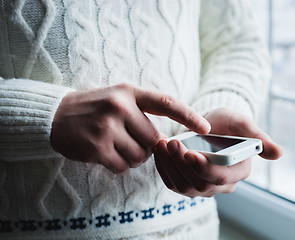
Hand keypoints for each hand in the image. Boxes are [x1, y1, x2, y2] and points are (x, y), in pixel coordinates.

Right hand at [50, 83, 209, 173]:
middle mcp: (120, 107)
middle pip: (154, 140)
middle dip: (147, 146)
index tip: (206, 127)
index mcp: (129, 92)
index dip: (189, 115)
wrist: (56, 116)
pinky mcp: (97, 147)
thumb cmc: (94, 108)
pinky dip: (119, 164)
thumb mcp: (118, 98)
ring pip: (140, 156)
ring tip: (115, 145)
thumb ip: (142, 113)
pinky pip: (122, 166)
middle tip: (129, 139)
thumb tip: (164, 140)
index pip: (166, 102)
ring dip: (132, 156)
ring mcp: (107, 127)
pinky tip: (105, 153)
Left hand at [154, 107, 281, 197]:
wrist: (209, 127)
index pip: (222, 177)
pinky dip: (163, 168)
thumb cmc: (226, 124)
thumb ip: (257, 135)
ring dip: (170, 166)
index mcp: (238, 171)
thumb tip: (278, 153)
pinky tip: (159, 152)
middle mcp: (221, 184)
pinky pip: (173, 183)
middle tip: (171, 143)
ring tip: (162, 145)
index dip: (206, 168)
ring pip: (184, 186)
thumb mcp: (241, 123)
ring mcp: (202, 186)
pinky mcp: (186, 183)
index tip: (190, 153)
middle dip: (182, 164)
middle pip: (200, 183)